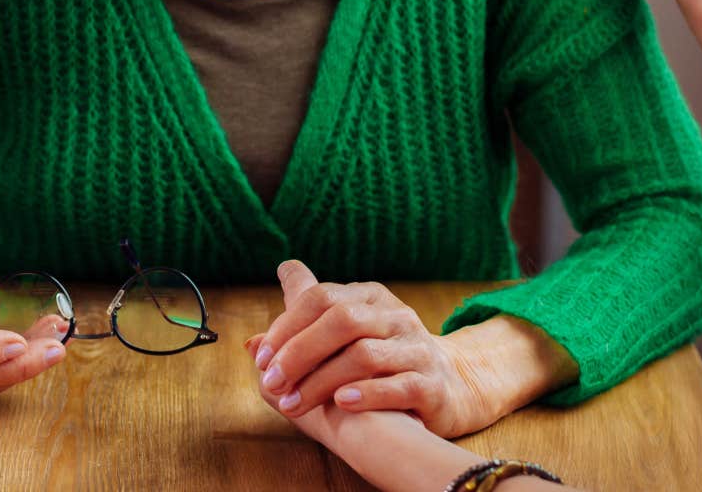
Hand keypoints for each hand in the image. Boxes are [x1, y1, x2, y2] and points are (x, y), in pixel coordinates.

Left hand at [247, 261, 501, 437]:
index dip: (286, 326)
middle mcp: (394, 316)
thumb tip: (250, 344)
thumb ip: (299, 335)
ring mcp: (415, 348)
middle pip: (342, 320)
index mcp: (368, 298)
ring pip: (365, 355)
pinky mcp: (431, 383)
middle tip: (273, 383)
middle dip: (299, 353)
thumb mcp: (343, 339)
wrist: (452, 386)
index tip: (262, 359)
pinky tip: (342, 403)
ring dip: (322, 381)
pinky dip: (367, 393)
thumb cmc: (383, 363)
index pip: (321, 297)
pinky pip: (399, 385)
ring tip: (295, 404)